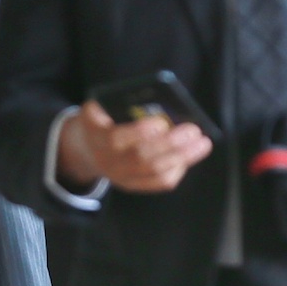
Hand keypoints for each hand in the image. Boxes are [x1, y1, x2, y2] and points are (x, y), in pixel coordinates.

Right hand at [57, 100, 213, 192]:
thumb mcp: (98, 108)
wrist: (84, 148)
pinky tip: (188, 156)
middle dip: (171, 144)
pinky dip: (178, 169)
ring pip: (156, 172)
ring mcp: (121, 177)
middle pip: (142, 158)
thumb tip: (155, 100)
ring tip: (201, 144)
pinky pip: (160, 183)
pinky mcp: (134, 185)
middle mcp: (109, 161)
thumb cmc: (99, 121)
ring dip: (182, 158)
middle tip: (193, 130)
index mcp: (97, 138)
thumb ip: (117, 104)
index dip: (140, 132)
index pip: (117, 139)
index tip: (161, 122)